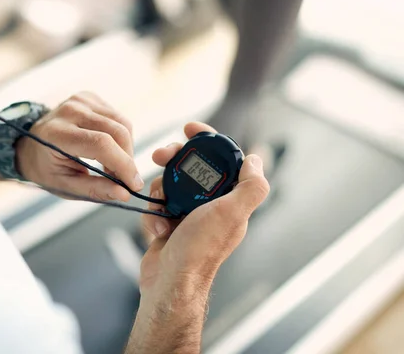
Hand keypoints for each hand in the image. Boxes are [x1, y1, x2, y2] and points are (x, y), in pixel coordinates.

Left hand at [16, 92, 143, 200]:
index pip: (101, 144)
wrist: (28, 144)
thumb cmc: (45, 168)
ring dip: (126, 148)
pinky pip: (117, 117)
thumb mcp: (64, 185)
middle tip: (125, 180)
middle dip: (128, 159)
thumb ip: (94, 190)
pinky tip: (107, 149)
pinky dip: (120, 136)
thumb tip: (124, 194)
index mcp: (58, 134)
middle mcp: (70, 111)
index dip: (124, 165)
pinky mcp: (88, 97)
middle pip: (117, 131)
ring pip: (122, 123)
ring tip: (112, 166)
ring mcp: (80, 100)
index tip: (135, 185)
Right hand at [125, 122, 268, 353]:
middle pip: (190, 167)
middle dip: (173, 159)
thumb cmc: (199, 251)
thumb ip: (251, 187)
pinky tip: (158, 229)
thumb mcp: (231, 214)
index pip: (222, 159)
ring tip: (161, 205)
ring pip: (169, 183)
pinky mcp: (169, 224)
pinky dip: (153, 213)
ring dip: (160, 190)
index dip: (207, 140)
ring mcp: (188, 215)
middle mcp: (211, 206)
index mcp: (230, 201)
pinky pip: (157, 205)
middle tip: (159, 155)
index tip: (189, 129)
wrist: (169, 283)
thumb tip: (257, 159)